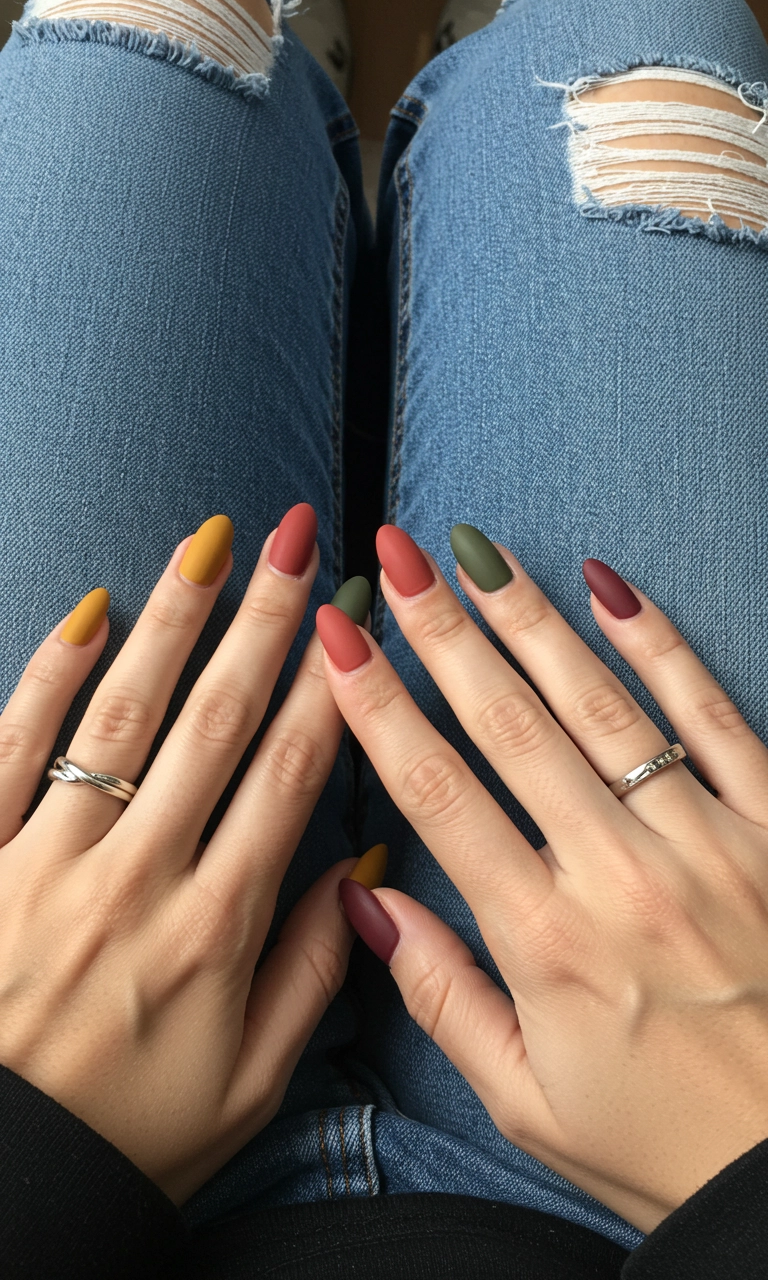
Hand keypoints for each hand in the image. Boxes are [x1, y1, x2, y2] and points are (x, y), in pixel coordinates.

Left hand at [0, 506, 365, 1206]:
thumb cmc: (124, 1138)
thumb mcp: (249, 1086)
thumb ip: (312, 973)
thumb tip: (361, 867)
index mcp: (215, 929)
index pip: (289, 775)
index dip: (332, 688)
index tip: (359, 619)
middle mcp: (136, 878)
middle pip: (216, 722)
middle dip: (265, 622)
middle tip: (299, 541)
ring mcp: (46, 863)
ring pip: (121, 716)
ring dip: (171, 621)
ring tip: (208, 544)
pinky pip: (9, 749)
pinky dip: (45, 678)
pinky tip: (86, 613)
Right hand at [317, 524, 767, 1234]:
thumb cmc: (664, 1142)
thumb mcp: (529, 1100)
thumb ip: (441, 996)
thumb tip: (364, 903)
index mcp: (546, 941)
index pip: (437, 794)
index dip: (376, 708)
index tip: (337, 639)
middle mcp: (619, 874)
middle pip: (509, 726)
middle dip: (442, 632)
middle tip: (396, 556)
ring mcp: (705, 841)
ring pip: (599, 705)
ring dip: (530, 620)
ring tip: (478, 551)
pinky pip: (710, 714)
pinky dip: (660, 645)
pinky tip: (611, 586)